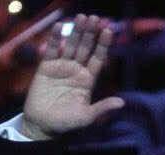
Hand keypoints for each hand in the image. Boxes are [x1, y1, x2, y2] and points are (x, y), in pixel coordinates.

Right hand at [21, 13, 123, 137]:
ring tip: (81, 18)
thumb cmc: (66, 123)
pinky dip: (55, 38)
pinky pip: (52, 50)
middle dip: (90, 33)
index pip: (97, 58)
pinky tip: (60, 27)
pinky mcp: (47, 66)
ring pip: (71, 45)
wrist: (42, 125)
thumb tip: (122, 103)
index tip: (108, 30)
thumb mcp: (86, 117)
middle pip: (85, 47)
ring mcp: (62, 66)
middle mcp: (76, 70)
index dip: (102, 45)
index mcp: (87, 80)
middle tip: (94, 18)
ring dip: (76, 31)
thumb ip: (102, 108)